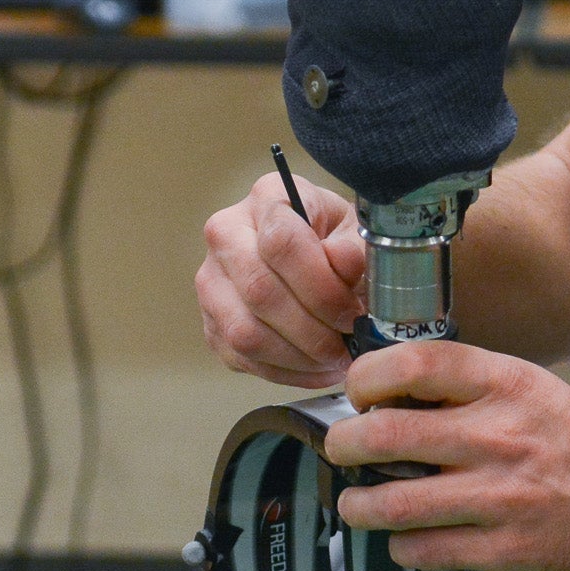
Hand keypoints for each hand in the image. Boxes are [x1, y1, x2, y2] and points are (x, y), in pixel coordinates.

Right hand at [196, 173, 368, 386]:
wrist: (314, 260)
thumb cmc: (338, 241)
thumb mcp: (358, 234)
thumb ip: (355, 249)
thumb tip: (341, 260)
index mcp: (267, 198)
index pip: (281, 241)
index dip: (321, 286)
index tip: (352, 311)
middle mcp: (226, 234)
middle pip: (259, 291)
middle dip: (312, 329)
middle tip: (347, 344)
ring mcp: (212, 282)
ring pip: (245, 332)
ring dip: (299, 356)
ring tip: (335, 359)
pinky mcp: (212, 324)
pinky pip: (243, 359)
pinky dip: (287, 373)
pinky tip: (317, 367)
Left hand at [327, 342, 569, 570]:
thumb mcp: (529, 387)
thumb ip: (464, 388)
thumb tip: (385, 397)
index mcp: (505, 384)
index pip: (413, 365)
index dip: (366, 378)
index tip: (358, 394)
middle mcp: (500, 437)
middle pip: (385, 435)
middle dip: (344, 446)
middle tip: (343, 451)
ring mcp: (501, 497)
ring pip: (392, 503)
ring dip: (359, 504)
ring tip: (358, 502)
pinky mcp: (504, 550)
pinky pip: (422, 550)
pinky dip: (401, 544)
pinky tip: (409, 536)